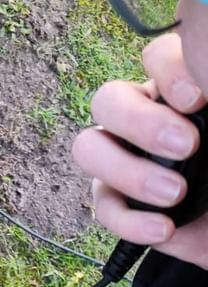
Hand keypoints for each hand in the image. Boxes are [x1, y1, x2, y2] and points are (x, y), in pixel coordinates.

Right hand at [72, 31, 207, 267]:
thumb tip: (201, 97)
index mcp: (179, 91)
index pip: (158, 58)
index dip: (168, 71)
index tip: (198, 100)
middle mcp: (144, 118)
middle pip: (109, 100)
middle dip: (140, 122)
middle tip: (186, 146)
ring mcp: (123, 159)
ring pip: (89, 147)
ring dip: (127, 171)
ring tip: (174, 193)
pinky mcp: (119, 203)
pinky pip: (104, 206)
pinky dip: (130, 220)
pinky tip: (163, 228)